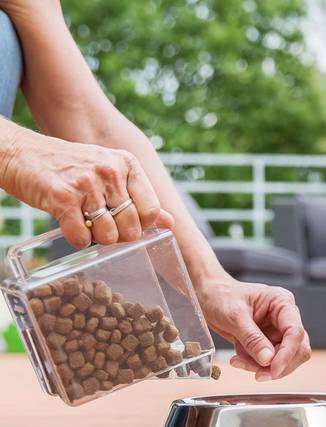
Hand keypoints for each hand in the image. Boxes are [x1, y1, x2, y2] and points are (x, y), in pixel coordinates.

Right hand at [0, 125, 172, 247]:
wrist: (22, 154)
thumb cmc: (70, 168)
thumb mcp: (110, 174)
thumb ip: (139, 198)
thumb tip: (170, 223)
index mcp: (127, 164)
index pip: (151, 209)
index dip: (141, 225)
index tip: (126, 223)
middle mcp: (110, 171)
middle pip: (132, 226)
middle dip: (119, 236)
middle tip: (102, 227)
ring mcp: (86, 183)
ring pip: (109, 235)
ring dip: (97, 239)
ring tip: (86, 224)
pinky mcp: (62, 197)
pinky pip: (81, 237)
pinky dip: (77, 240)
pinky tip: (71, 228)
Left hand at [197, 277, 310, 379]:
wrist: (208, 297)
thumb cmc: (221, 296)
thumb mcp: (234, 316)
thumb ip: (252, 338)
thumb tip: (268, 359)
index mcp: (282, 303)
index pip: (295, 331)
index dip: (287, 353)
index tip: (274, 369)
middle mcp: (284, 318)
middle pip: (297, 349)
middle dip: (278, 364)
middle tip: (258, 375)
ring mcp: (277, 331)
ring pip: (283, 359)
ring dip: (262, 367)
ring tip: (238, 361)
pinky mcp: (267, 343)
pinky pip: (268, 362)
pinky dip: (254, 365)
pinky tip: (238, 358)